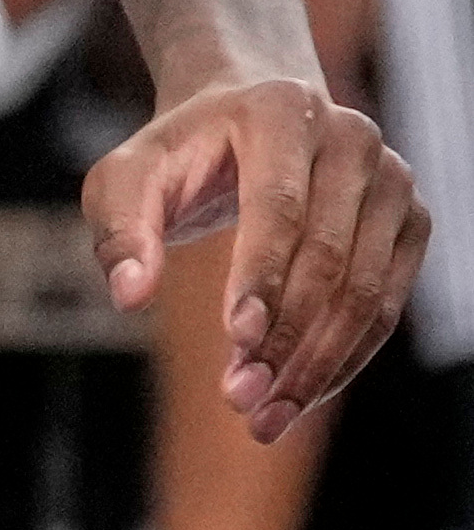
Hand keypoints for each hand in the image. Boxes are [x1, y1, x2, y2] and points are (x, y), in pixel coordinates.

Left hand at [84, 74, 424, 443]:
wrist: (244, 116)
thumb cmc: (179, 154)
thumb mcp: (126, 178)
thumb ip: (120, 229)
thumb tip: (130, 296)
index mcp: (280, 113)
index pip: (279, 207)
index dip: (262, 276)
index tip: (236, 339)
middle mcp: (351, 139)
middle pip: (329, 256)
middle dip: (284, 336)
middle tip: (239, 398)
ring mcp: (391, 180)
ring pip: (368, 290)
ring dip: (318, 361)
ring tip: (266, 416)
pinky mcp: (409, 220)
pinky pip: (387, 302)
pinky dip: (347, 356)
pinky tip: (301, 395)